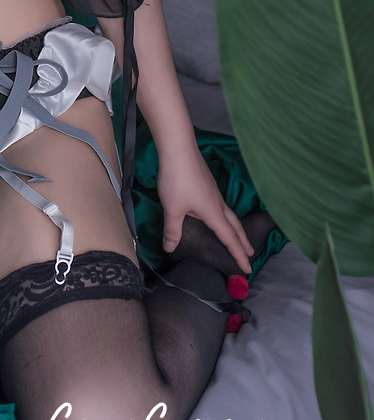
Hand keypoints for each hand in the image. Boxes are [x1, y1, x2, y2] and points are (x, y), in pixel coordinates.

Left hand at [156, 145, 253, 273]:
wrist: (179, 149)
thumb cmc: (177, 179)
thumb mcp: (172, 208)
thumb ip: (172, 230)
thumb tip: (169, 248)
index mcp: (213, 213)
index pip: (230, 239)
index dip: (239, 255)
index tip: (248, 269)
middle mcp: (218, 203)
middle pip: (235, 226)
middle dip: (243, 242)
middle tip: (251, 254)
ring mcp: (213, 191)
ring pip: (229, 214)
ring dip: (235, 228)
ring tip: (237, 235)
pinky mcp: (207, 183)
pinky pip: (220, 204)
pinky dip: (224, 215)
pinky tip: (215, 212)